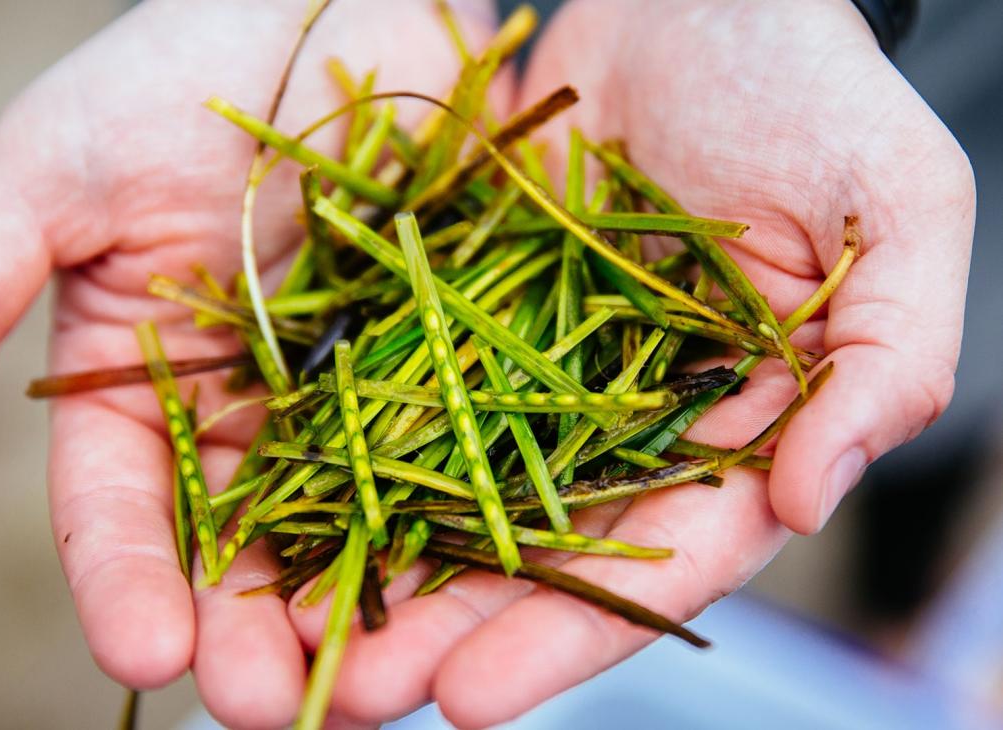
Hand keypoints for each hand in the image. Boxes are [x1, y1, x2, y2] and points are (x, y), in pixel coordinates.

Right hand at [0, 1, 506, 726]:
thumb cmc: (171, 68)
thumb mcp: (46, 177)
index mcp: (133, 379)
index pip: (116, 508)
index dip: (121, 583)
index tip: (138, 654)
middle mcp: (236, 405)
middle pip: (233, 544)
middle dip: (244, 631)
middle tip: (271, 709)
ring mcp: (340, 391)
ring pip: (339, 524)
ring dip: (349, 609)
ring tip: (366, 689)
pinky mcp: (432, 361)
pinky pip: (441, 454)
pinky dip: (445, 524)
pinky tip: (460, 590)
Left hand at [282, 0, 974, 726]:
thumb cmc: (810, 84)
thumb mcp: (895, 206)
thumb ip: (886, 359)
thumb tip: (807, 500)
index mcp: (739, 422)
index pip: (662, 556)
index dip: (572, 632)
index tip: (474, 699)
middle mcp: (633, 418)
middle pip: (541, 549)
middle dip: (449, 630)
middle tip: (348, 698)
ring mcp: (543, 370)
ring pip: (457, 487)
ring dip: (379, 567)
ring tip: (291, 639)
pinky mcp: (470, 310)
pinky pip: (405, 387)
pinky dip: (348, 450)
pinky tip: (281, 510)